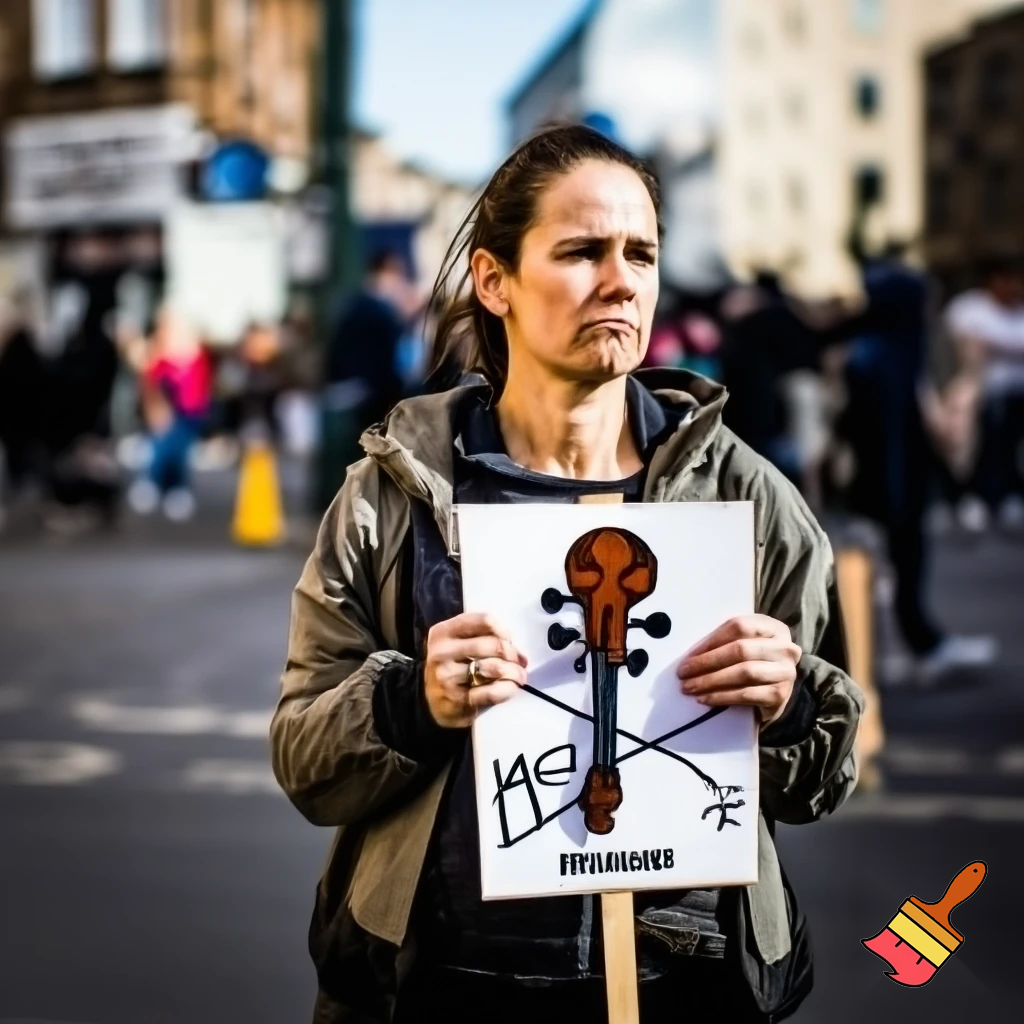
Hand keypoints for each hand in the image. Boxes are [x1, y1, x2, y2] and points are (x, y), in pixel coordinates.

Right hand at [424, 613, 528, 728]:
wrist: (433, 703)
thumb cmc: (453, 668)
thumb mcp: (458, 645)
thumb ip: (482, 638)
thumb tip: (519, 652)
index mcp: (443, 631)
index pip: (484, 621)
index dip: (504, 631)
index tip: (509, 641)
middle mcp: (442, 652)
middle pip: (493, 644)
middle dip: (513, 654)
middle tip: (519, 662)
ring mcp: (447, 676)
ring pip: (495, 667)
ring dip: (515, 672)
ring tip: (519, 676)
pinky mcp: (457, 699)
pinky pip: (492, 691)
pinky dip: (508, 689)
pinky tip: (512, 688)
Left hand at [676, 614, 800, 727]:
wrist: (772, 694)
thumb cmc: (751, 664)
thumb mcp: (743, 645)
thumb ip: (724, 642)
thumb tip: (690, 652)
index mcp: (773, 627)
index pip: (739, 627)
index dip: (712, 640)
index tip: (690, 653)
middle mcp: (785, 648)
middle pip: (741, 650)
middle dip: (707, 662)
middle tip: (684, 672)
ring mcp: (786, 672)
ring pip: (743, 673)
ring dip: (711, 681)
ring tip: (690, 687)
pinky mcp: (781, 695)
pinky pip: (747, 694)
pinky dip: (722, 697)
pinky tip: (705, 698)